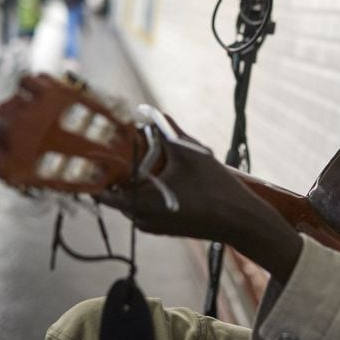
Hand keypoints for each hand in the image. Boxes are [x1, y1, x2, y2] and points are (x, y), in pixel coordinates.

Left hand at [96, 119, 302, 280]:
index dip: (99, 169)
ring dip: (136, 181)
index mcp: (140, 203)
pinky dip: (149, 191)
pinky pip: (147, 207)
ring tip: (146, 159)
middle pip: (117, 192)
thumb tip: (150, 111)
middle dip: (121, 171)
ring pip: (133, 199)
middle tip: (125, 148)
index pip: (100, 191)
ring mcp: (153, 226)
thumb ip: (167, 129)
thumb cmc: (215, 188)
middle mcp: (141, 219)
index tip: (99, 151)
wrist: (240, 220)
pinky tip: (164, 175)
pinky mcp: (165, 228)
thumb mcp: (190, 151)